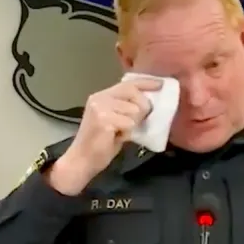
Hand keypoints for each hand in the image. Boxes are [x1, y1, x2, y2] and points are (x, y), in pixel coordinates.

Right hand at [48, 77, 160, 194]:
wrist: (82, 160)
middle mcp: (99, 98)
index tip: (161, 85)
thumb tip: (148, 104)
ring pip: (134, 109)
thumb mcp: (115, 120)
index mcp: (102, 96)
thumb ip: (127, 109)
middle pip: (133, 92)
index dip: (146, 83)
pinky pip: (129, 123)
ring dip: (134, 123)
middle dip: (143, 106)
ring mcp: (100, 108)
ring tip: (121, 132)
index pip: (128, 84)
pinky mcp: (104, 120)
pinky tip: (117, 138)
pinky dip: (128, 132)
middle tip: (140, 121)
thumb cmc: (100, 143)